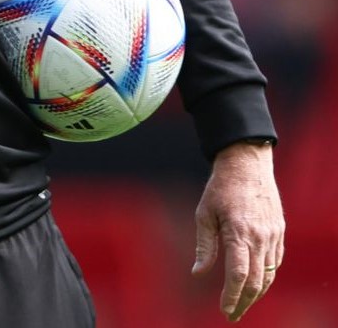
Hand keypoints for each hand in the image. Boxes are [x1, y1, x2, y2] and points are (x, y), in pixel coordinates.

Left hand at [192, 141, 284, 321]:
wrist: (247, 165)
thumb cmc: (220, 188)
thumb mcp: (204, 213)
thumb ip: (204, 245)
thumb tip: (198, 273)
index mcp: (239, 232)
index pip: (239, 274)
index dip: (232, 296)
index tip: (225, 311)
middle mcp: (260, 237)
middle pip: (256, 281)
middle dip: (244, 302)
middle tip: (232, 316)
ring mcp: (273, 235)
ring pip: (269, 275)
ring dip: (256, 294)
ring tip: (241, 305)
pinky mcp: (279, 232)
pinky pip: (275, 262)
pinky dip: (266, 277)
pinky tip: (255, 284)